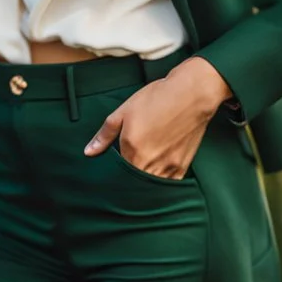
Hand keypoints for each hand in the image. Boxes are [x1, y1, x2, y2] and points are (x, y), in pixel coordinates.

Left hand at [82, 55, 233, 178]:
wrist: (192, 94)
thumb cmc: (158, 98)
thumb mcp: (125, 111)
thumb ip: (105, 134)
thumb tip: (89, 152)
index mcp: (132, 150)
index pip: (117, 175)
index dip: (113, 177)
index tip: (112, 175)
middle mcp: (150, 163)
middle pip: (133, 184)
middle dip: (127, 183)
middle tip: (124, 179)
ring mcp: (168, 167)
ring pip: (150, 188)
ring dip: (143, 184)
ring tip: (140, 173)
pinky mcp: (182, 167)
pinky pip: (167, 184)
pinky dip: (160, 183)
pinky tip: (156, 173)